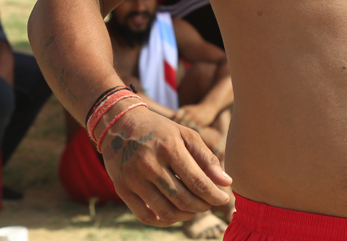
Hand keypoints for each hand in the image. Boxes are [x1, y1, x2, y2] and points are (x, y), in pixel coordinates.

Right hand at [99, 105, 231, 226]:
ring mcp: (133, 178)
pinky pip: (146, 216)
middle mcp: (149, 164)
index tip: (223, 199)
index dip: (214, 195)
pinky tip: (175, 214)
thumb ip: (206, 158)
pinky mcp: (121, 189)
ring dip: (186, 216)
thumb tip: (226, 182)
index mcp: (169, 147)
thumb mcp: (185, 135)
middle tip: (209, 204)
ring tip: (194, 209)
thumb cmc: (160, 131)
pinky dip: (164, 221)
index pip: (197, 181)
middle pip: (183, 199)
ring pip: (166, 211)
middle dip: (202, 206)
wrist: (120, 124)